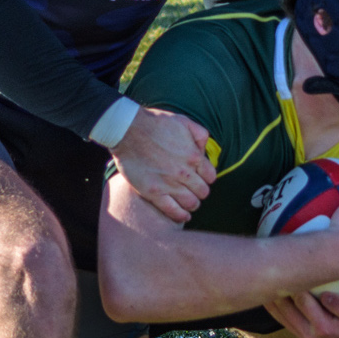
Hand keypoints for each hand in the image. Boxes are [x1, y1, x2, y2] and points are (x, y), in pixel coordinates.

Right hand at [109, 107, 216, 223]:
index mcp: (194, 156)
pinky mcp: (153, 192)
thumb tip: (204, 149)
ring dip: (192, 204)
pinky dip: (181, 216)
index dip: (206, 178)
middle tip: (193, 190)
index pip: (211, 177)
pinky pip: (173, 211)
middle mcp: (184, 172)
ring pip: (191, 203)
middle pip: (203, 192)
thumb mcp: (184, 121)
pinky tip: (183, 215)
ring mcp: (169, 184)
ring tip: (187, 202)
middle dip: (200, 192)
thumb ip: (200, 135)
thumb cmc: (155, 123)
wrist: (128, 130)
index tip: (200, 178)